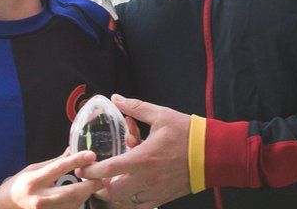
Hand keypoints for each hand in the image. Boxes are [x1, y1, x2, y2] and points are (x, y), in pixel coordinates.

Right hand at [0, 150, 102, 208]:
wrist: (5, 206)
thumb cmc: (19, 185)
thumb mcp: (32, 169)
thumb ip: (54, 162)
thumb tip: (72, 150)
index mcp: (34, 181)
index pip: (59, 168)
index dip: (77, 160)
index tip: (92, 155)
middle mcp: (40, 198)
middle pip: (71, 193)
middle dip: (90, 185)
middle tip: (101, 178)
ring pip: (73, 204)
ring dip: (85, 194)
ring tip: (92, 184)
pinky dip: (78, 202)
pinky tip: (80, 195)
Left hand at [76, 95, 190, 208]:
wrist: (214, 154)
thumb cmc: (188, 134)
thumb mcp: (160, 115)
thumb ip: (136, 107)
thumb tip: (116, 98)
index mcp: (142, 158)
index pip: (107, 170)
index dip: (89, 170)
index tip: (82, 167)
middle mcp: (146, 179)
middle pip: (112, 193)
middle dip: (100, 186)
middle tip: (97, 176)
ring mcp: (155, 192)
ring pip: (125, 202)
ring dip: (115, 193)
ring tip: (114, 180)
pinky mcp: (163, 198)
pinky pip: (141, 205)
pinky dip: (131, 199)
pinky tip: (132, 186)